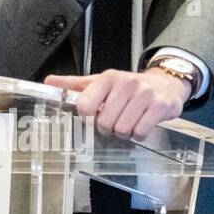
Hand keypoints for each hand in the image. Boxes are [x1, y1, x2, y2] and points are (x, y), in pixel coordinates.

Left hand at [44, 67, 189, 138]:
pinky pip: (140, 132)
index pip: (85, 105)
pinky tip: (139, 126)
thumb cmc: (127, 87)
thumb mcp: (100, 82)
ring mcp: (144, 94)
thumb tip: (49, 81)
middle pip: (104, 122)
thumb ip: (74, 84)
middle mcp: (126, 83)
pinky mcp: (160, 106)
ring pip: (122, 129)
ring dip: (123, 133)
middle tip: (113, 122)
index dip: (87, 117)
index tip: (93, 116)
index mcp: (107, 78)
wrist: (164, 84)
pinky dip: (138, 135)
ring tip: (127, 123)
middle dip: (107, 128)